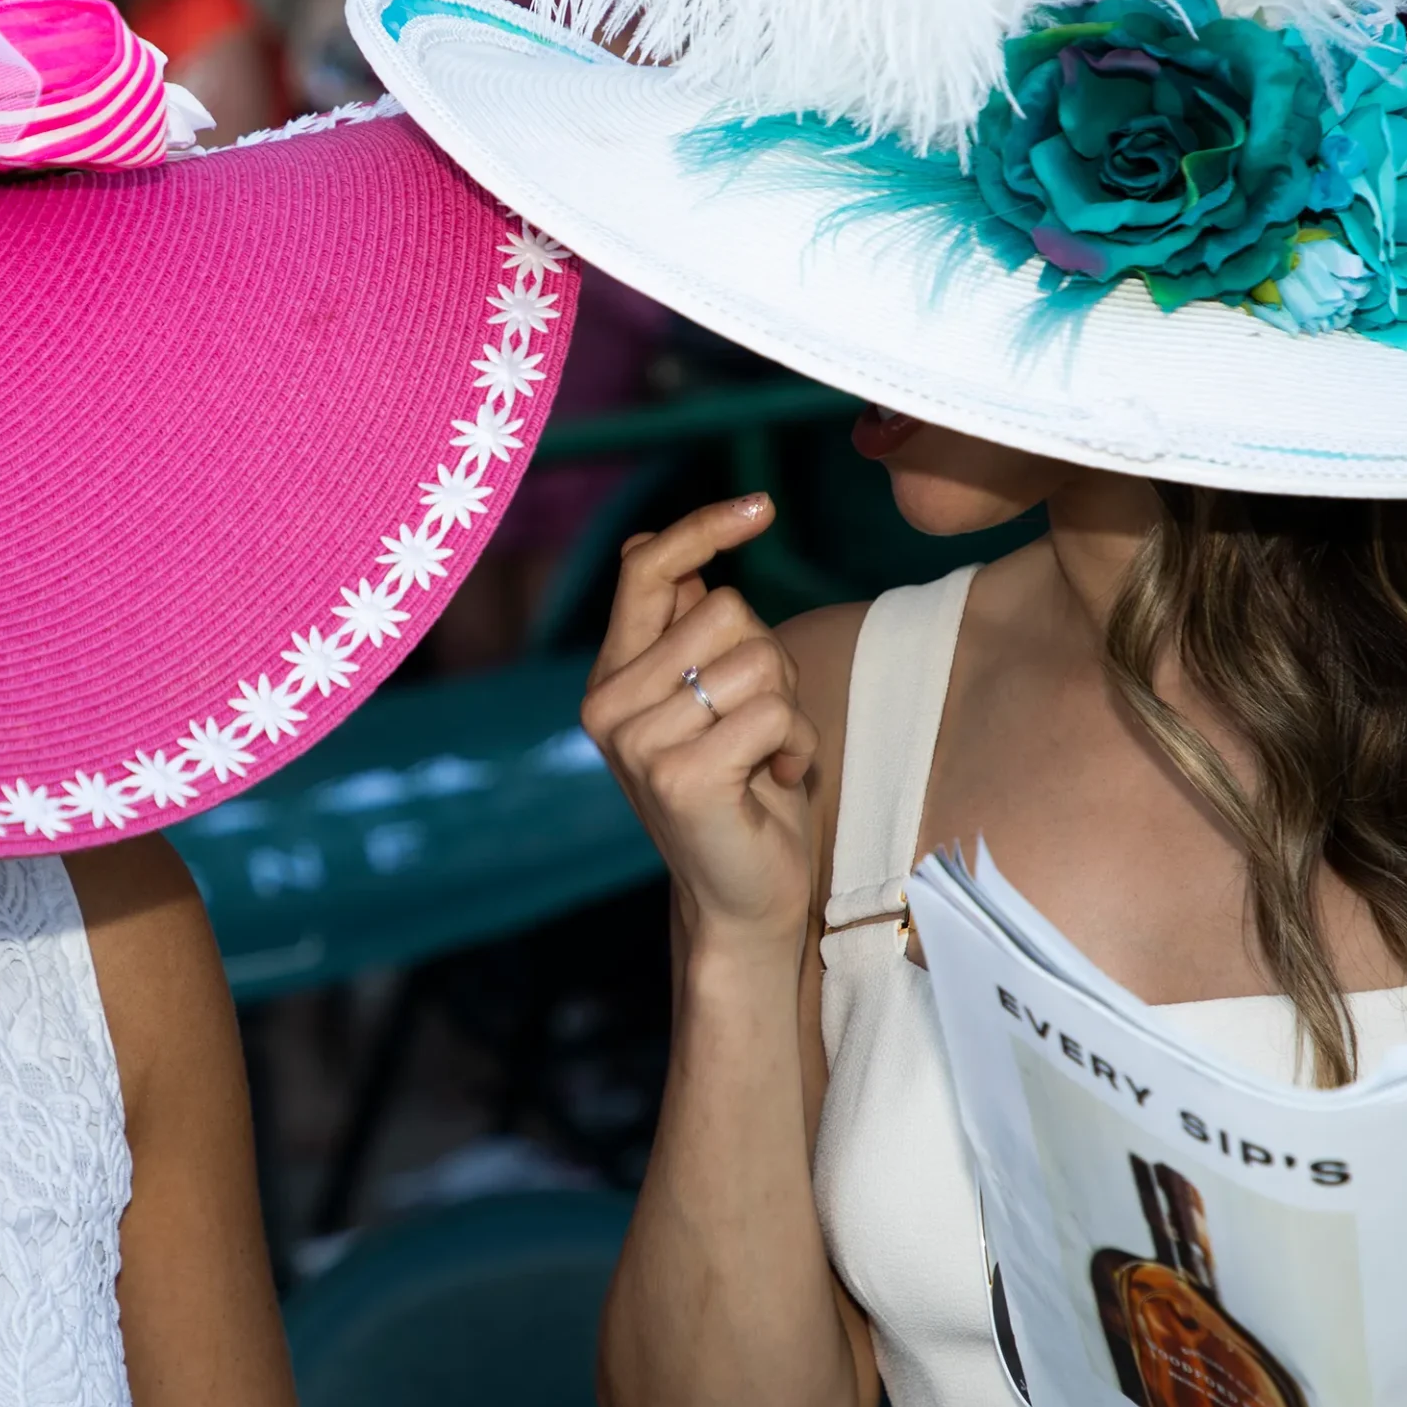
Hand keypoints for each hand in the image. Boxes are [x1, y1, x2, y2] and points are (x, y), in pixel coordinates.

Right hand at [581, 496, 819, 955]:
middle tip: (761, 721)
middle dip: (770, 659)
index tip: (763, 507)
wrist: (742, 898)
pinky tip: (775, 780)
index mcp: (612, 675)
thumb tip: (663, 546)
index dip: (705, 526)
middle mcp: (609, 704)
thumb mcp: (710, 699)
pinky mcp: (679, 777)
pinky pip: (773, 713)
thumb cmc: (740, 790)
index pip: (647, 568)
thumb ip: (684, 631)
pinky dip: (797, 744)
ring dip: (789, 707)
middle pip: (727, 609)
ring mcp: (638, 742)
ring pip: (758, 659)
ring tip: (767, 755)